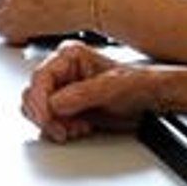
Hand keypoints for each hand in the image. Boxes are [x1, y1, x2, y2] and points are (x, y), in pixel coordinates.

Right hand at [21, 41, 162, 142]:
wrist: (154, 99)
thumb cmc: (138, 84)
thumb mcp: (112, 87)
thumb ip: (81, 94)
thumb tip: (54, 104)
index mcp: (68, 56)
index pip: (39, 78)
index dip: (40, 101)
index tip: (48, 119)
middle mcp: (61, 71)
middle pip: (33, 95)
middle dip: (46, 116)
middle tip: (63, 129)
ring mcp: (62, 89)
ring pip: (37, 110)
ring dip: (54, 124)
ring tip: (76, 128)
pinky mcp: (66, 106)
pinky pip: (49, 120)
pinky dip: (60, 129)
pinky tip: (79, 128)